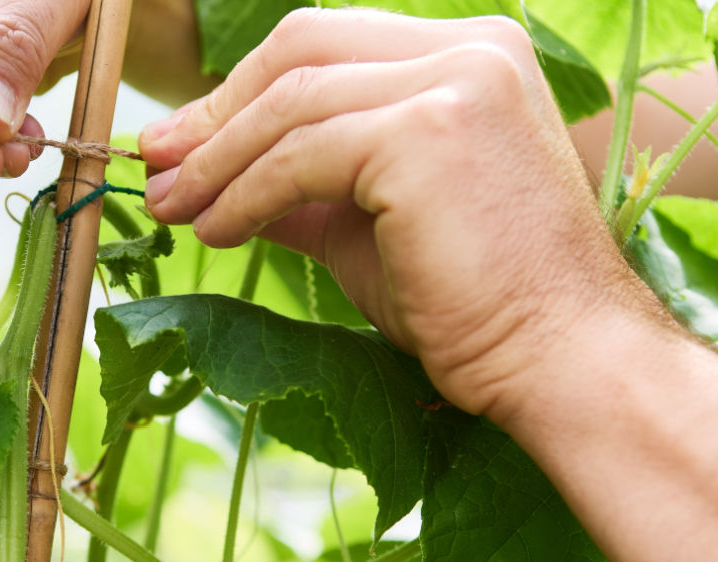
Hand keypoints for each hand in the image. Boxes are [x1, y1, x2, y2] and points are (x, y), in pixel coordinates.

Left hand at [140, 8, 660, 418]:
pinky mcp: (428, 131)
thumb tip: (210, 180)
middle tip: (158, 164)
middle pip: (300, 49)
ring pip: (291, 101)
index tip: (185, 144)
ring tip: (170, 208)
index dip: (245, 92)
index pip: (328, 45)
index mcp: (470, 54)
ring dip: (216, 160)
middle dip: (218, 111)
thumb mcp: (365, 224)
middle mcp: (472, 47)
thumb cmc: (472, 302)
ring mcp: (456, 81)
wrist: (558, 360)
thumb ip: (298, 185)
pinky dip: (244, 192)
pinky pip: (301, 154)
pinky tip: (215, 230)